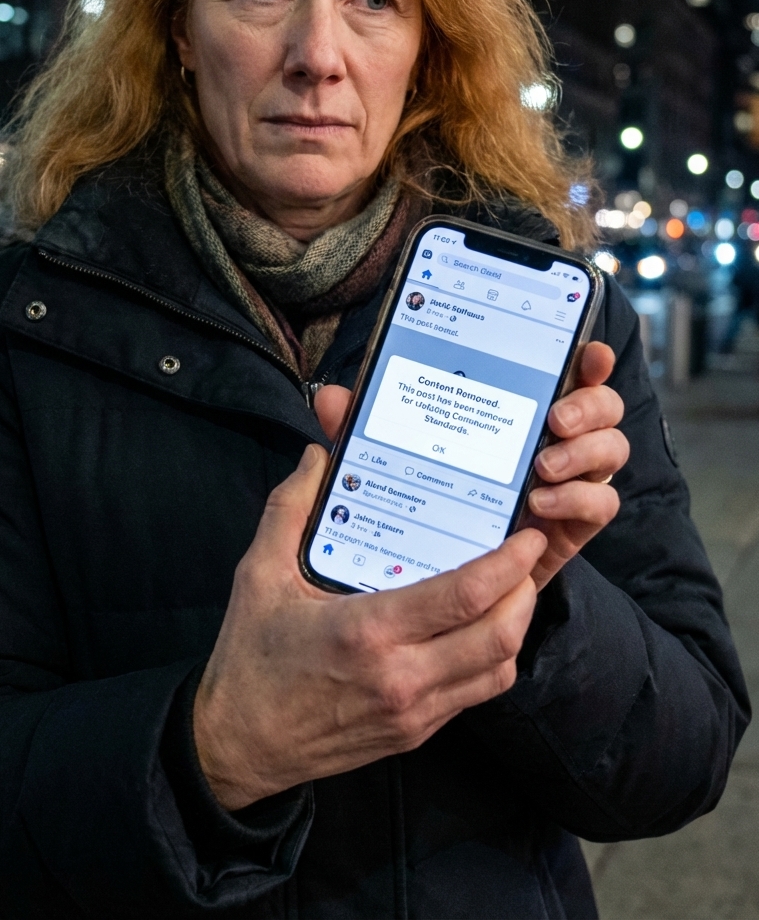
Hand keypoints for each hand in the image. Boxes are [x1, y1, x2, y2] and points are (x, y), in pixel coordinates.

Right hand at [192, 445, 545, 809]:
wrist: (237, 745)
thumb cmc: (249, 659)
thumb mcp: (258, 574)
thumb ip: (289, 507)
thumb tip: (318, 455)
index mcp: (368, 631)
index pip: (465, 596)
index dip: (509, 564)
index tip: (527, 536)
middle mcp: (402, 676)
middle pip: (499, 636)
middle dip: (525, 591)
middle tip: (525, 556)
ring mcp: (413, 712)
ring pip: (497, 670)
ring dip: (514, 627)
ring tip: (510, 589)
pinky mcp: (415, 734)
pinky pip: (473, 694)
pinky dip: (490, 658)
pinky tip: (477, 628)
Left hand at [317, 341, 627, 594]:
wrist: (434, 591)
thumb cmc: (420, 500)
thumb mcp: (388, 458)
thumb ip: (365, 427)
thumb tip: (332, 399)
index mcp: (516, 410)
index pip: (565, 370)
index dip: (587, 357)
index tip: (588, 351)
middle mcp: (552, 440)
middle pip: (603, 407)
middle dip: (589, 404)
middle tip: (554, 417)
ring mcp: (566, 484)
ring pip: (610, 452)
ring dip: (585, 452)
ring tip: (541, 466)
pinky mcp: (569, 528)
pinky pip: (601, 505)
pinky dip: (579, 499)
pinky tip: (538, 504)